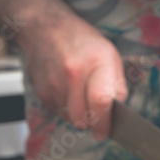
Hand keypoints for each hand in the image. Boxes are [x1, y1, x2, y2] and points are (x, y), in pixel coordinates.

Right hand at [19, 16, 126, 139]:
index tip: (107, 131)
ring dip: (79, 115)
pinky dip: (67, 109)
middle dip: (92, 124)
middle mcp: (74, 72)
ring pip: (71, 119)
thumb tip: (117, 113)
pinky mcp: (42, 92)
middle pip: (83, 118)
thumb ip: (116, 85)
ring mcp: (55, 83)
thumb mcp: (109, 54)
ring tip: (81, 95)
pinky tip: (68, 91)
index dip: (105, 123)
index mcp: (96, 61)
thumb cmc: (81, 41)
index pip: (101, 101)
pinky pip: (59, 113)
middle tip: (97, 118)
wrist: (44, 28)